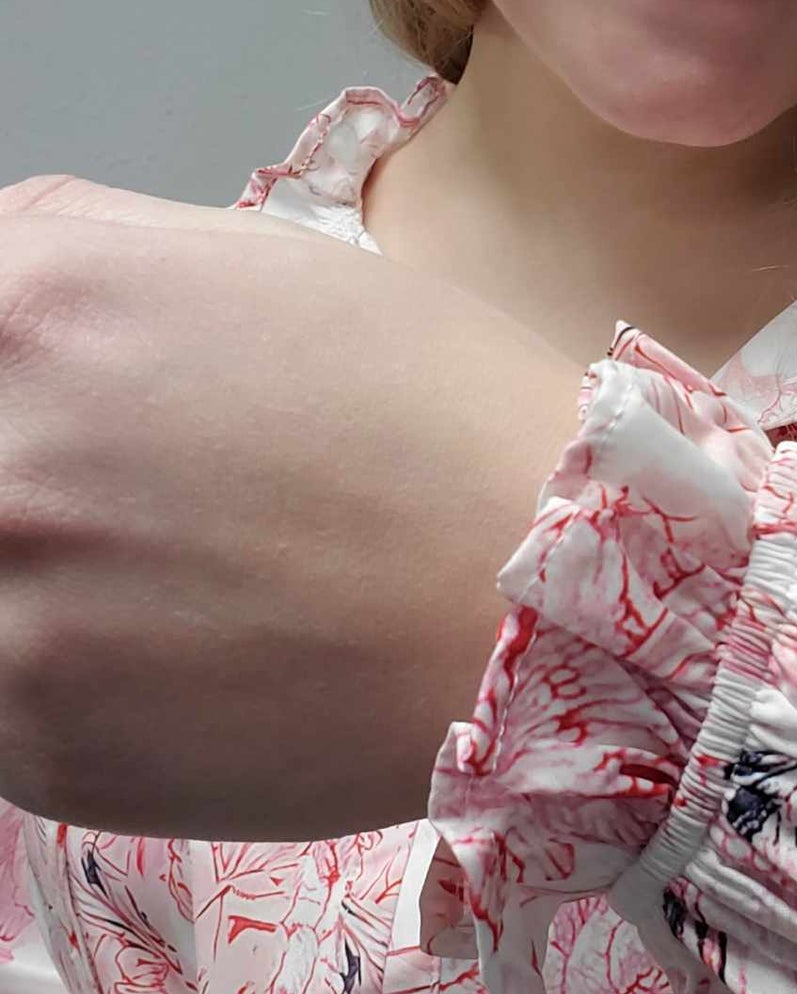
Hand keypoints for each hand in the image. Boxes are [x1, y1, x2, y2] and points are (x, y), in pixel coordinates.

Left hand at [0, 178, 581, 839]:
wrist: (546, 608)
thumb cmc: (440, 420)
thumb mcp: (266, 264)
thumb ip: (83, 252)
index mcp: (36, 300)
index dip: (14, 379)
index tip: (61, 416)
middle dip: (37, 481)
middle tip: (146, 511)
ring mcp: (1, 607)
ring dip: (38, 586)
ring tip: (166, 591)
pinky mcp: (34, 741)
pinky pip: (2, 696)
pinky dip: (67, 684)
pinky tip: (182, 665)